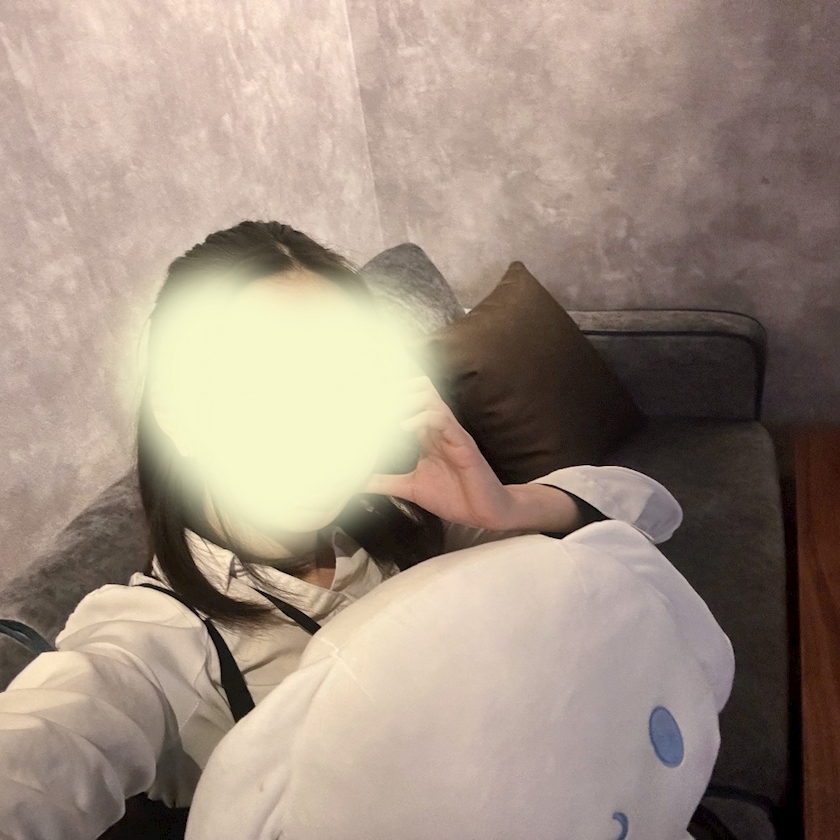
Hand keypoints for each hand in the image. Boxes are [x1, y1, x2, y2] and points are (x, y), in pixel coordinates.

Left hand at [362, 375, 512, 529]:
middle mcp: (438, 430)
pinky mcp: (463, 444)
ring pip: (431, 401)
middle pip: (419, 393)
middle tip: (373, 402)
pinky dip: (424, 418)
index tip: (364, 401)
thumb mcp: (410, 488)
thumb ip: (385, 482)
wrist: (483, 513)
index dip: (388, 399)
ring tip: (387, 410)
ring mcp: (451, 434)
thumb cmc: (453, 497)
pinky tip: (406, 426)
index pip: (407, 405)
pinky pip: (444, 420)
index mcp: (427, 436)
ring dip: (407, 401)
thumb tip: (357, 483)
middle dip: (396, 393)